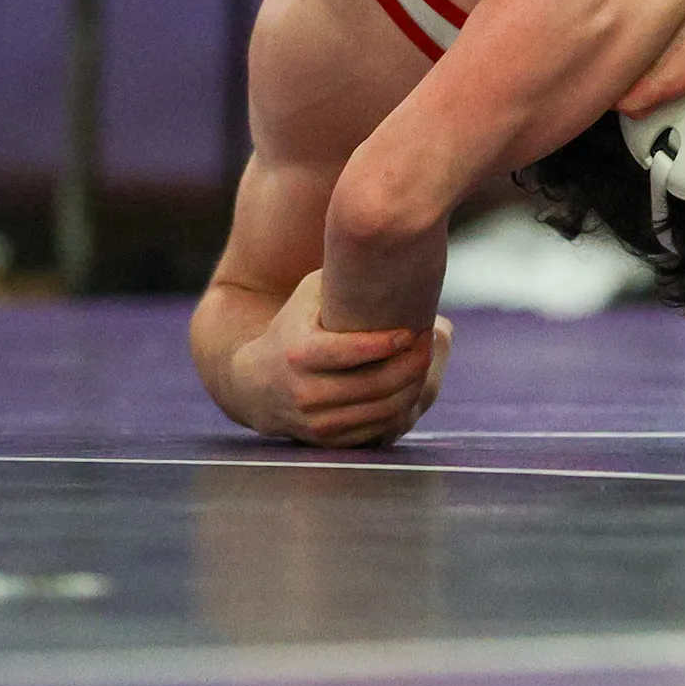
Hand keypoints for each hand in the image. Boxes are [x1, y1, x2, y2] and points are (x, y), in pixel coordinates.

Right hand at [229, 269, 451, 447]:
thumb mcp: (308, 295)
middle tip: (428, 345)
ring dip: (410, 387)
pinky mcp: (326, 439)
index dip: (386, 344)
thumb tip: (391, 246)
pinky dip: (398, 410)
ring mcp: (315, 420)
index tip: (411, 331)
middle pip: (374, 385)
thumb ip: (343, 274)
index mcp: (298, 353)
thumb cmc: (294, 327)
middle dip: (410, 365)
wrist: (255, 383)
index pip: (350, 352)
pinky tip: (409, 387)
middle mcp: (304, 391)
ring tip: (423, 363)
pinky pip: (374, 431)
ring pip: (379, 411)